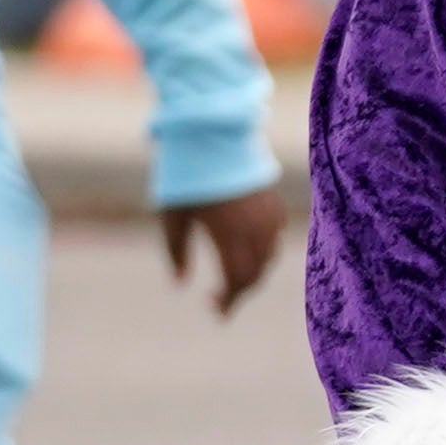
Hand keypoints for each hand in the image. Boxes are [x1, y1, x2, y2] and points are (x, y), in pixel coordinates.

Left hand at [160, 183, 287, 314]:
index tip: (216, 312)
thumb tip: (181, 283)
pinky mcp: (273, 202)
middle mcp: (254, 227)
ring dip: (252, 273)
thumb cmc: (185, 173)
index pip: (237, 280)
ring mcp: (267, 214)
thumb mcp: (172, 214)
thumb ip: (176, 251)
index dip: (229, 300)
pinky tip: (247, 250)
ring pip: (269, 257)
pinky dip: (263, 251)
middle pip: (256, 273)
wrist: (211, 132)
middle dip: (240, 291)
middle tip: (221, 300)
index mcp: (228, 232)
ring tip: (232, 276)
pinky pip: (274, 237)